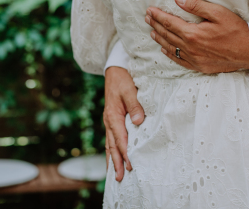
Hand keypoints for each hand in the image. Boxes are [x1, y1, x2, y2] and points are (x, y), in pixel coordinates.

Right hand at [103, 66, 144, 181]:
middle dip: (116, 162)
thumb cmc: (123, 79)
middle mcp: (109, 121)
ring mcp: (109, 121)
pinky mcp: (112, 119)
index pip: (120, 139)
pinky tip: (114, 158)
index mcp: (113, 115)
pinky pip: (111, 139)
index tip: (131, 166)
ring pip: (110, 144)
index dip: (125, 153)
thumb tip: (139, 122)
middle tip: (120, 178)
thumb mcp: (130, 89)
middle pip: (112, 146)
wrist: (114, 69)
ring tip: (114, 175)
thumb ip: (135, 105)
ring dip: (113, 159)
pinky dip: (112, 150)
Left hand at [145, 0, 248, 72]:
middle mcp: (190, 48)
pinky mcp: (200, 67)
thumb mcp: (218, 13)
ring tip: (152, 31)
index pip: (169, 23)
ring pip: (171, 48)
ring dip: (160, 39)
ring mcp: (194, 59)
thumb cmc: (237, 30)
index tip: (150, 10)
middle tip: (147, 18)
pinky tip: (165, 50)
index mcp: (193, 34)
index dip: (158, 16)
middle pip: (167, 35)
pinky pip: (179, 61)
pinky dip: (170, 54)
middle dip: (156, 25)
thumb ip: (196, 6)